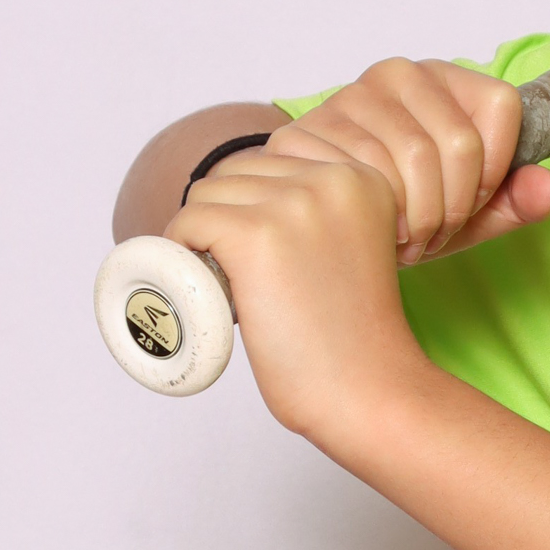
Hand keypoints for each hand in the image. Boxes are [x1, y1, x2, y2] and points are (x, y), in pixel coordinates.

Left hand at [168, 145, 428, 440]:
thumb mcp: (355, 247)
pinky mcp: (256, 234)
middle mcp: (332, 178)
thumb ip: (324, 214)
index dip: (255, 204)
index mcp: (361, 176)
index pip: (275, 160)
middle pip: (238, 171)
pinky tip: (203, 282)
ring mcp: (293, 203)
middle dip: (229, 218)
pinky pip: (189, 220)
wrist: (368, 390)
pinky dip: (181, 250)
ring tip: (228, 282)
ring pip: (207, 193)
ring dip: (204, 235)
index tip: (265, 256)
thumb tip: (251, 197)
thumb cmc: (357, 339)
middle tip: (244, 277)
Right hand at [263, 59, 549, 265]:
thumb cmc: (404, 206)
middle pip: (461, 142)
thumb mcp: (470, 212)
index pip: (502, 105)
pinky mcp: (309, 129)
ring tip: (409, 238)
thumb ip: (515, 201)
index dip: (495, 169)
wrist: (322, 209)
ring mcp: (349, 97)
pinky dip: (381, 217)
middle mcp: (398, 73)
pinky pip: (366, 176)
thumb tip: (549, 189)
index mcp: (445, 78)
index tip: (474, 201)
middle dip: (456, 207)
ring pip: (415, 162)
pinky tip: (376, 230)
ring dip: (419, 220)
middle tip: (437, 235)